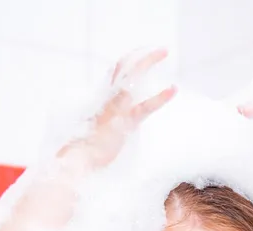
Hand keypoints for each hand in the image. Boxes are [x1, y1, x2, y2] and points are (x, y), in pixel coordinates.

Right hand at [58, 48, 176, 170]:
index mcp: (102, 100)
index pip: (115, 73)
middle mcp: (109, 99)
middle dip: (142, 55)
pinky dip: (161, 97)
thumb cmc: (85, 149)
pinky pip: (145, 107)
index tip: (141, 54)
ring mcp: (117, 109)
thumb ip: (102, 120)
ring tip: (164, 51)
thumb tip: (107, 120)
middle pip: (124, 67)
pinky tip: (173, 88)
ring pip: (132, 77)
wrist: (79, 159)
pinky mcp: (126, 123)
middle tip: (161, 50)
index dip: (129, 62)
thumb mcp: (95, 130)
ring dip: (149, 60)